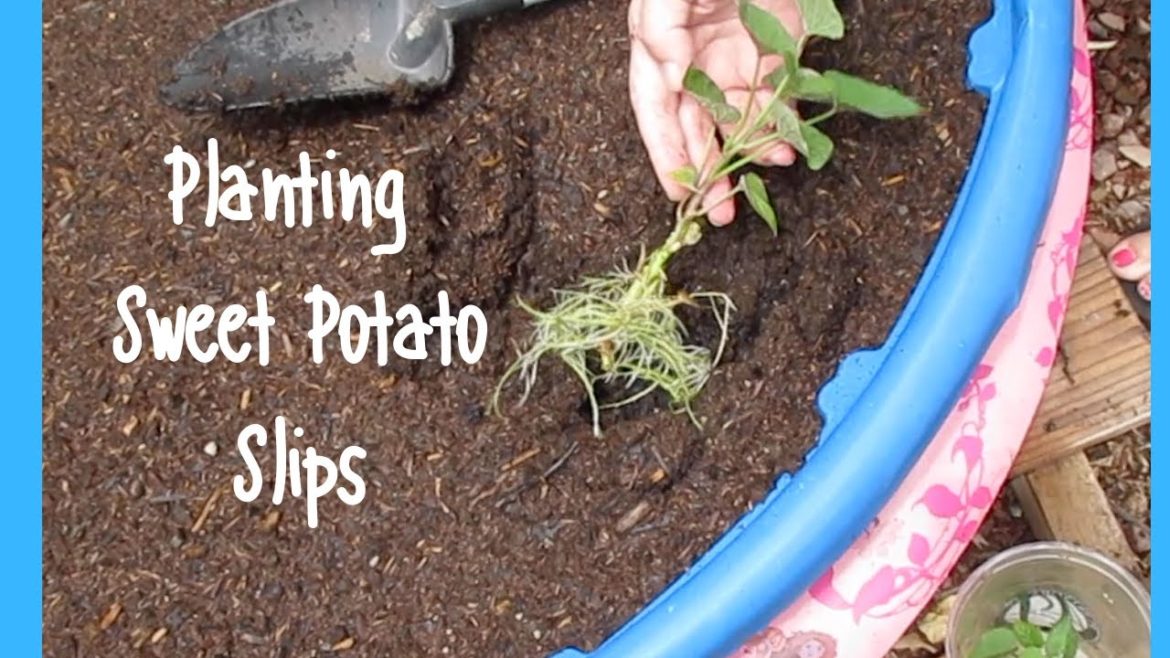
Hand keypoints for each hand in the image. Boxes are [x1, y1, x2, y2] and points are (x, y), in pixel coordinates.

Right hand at [629, 0, 803, 224]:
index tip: (680, 192)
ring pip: (739, 124)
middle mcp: (696, 64)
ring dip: (749, 155)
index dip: (665, 155)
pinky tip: (788, 147)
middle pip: (697, 130)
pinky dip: (782, 129)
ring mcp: (736, 63)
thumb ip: (660, 27)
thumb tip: (672, 75)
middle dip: (708, 174)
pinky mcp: (775, 58)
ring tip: (763, 174)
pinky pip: (776, 103)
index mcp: (660, 49)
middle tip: (720, 212)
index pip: (657, 113)